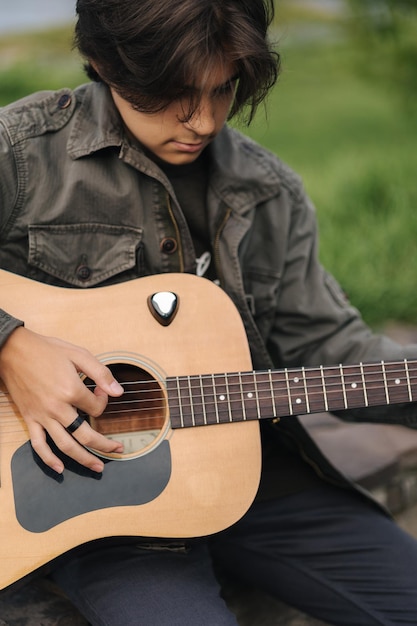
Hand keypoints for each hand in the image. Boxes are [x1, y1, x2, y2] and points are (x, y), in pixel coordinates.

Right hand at [0, 326, 123, 472]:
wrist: (13, 350)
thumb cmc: (46, 350)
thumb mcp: (78, 354)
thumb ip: (101, 373)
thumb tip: (118, 392)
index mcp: (71, 390)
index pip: (96, 407)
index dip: (103, 400)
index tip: (99, 390)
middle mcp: (57, 408)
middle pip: (85, 435)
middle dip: (104, 444)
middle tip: (117, 449)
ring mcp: (42, 416)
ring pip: (65, 445)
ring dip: (83, 459)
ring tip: (97, 467)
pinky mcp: (29, 419)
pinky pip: (38, 445)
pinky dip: (48, 459)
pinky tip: (59, 468)